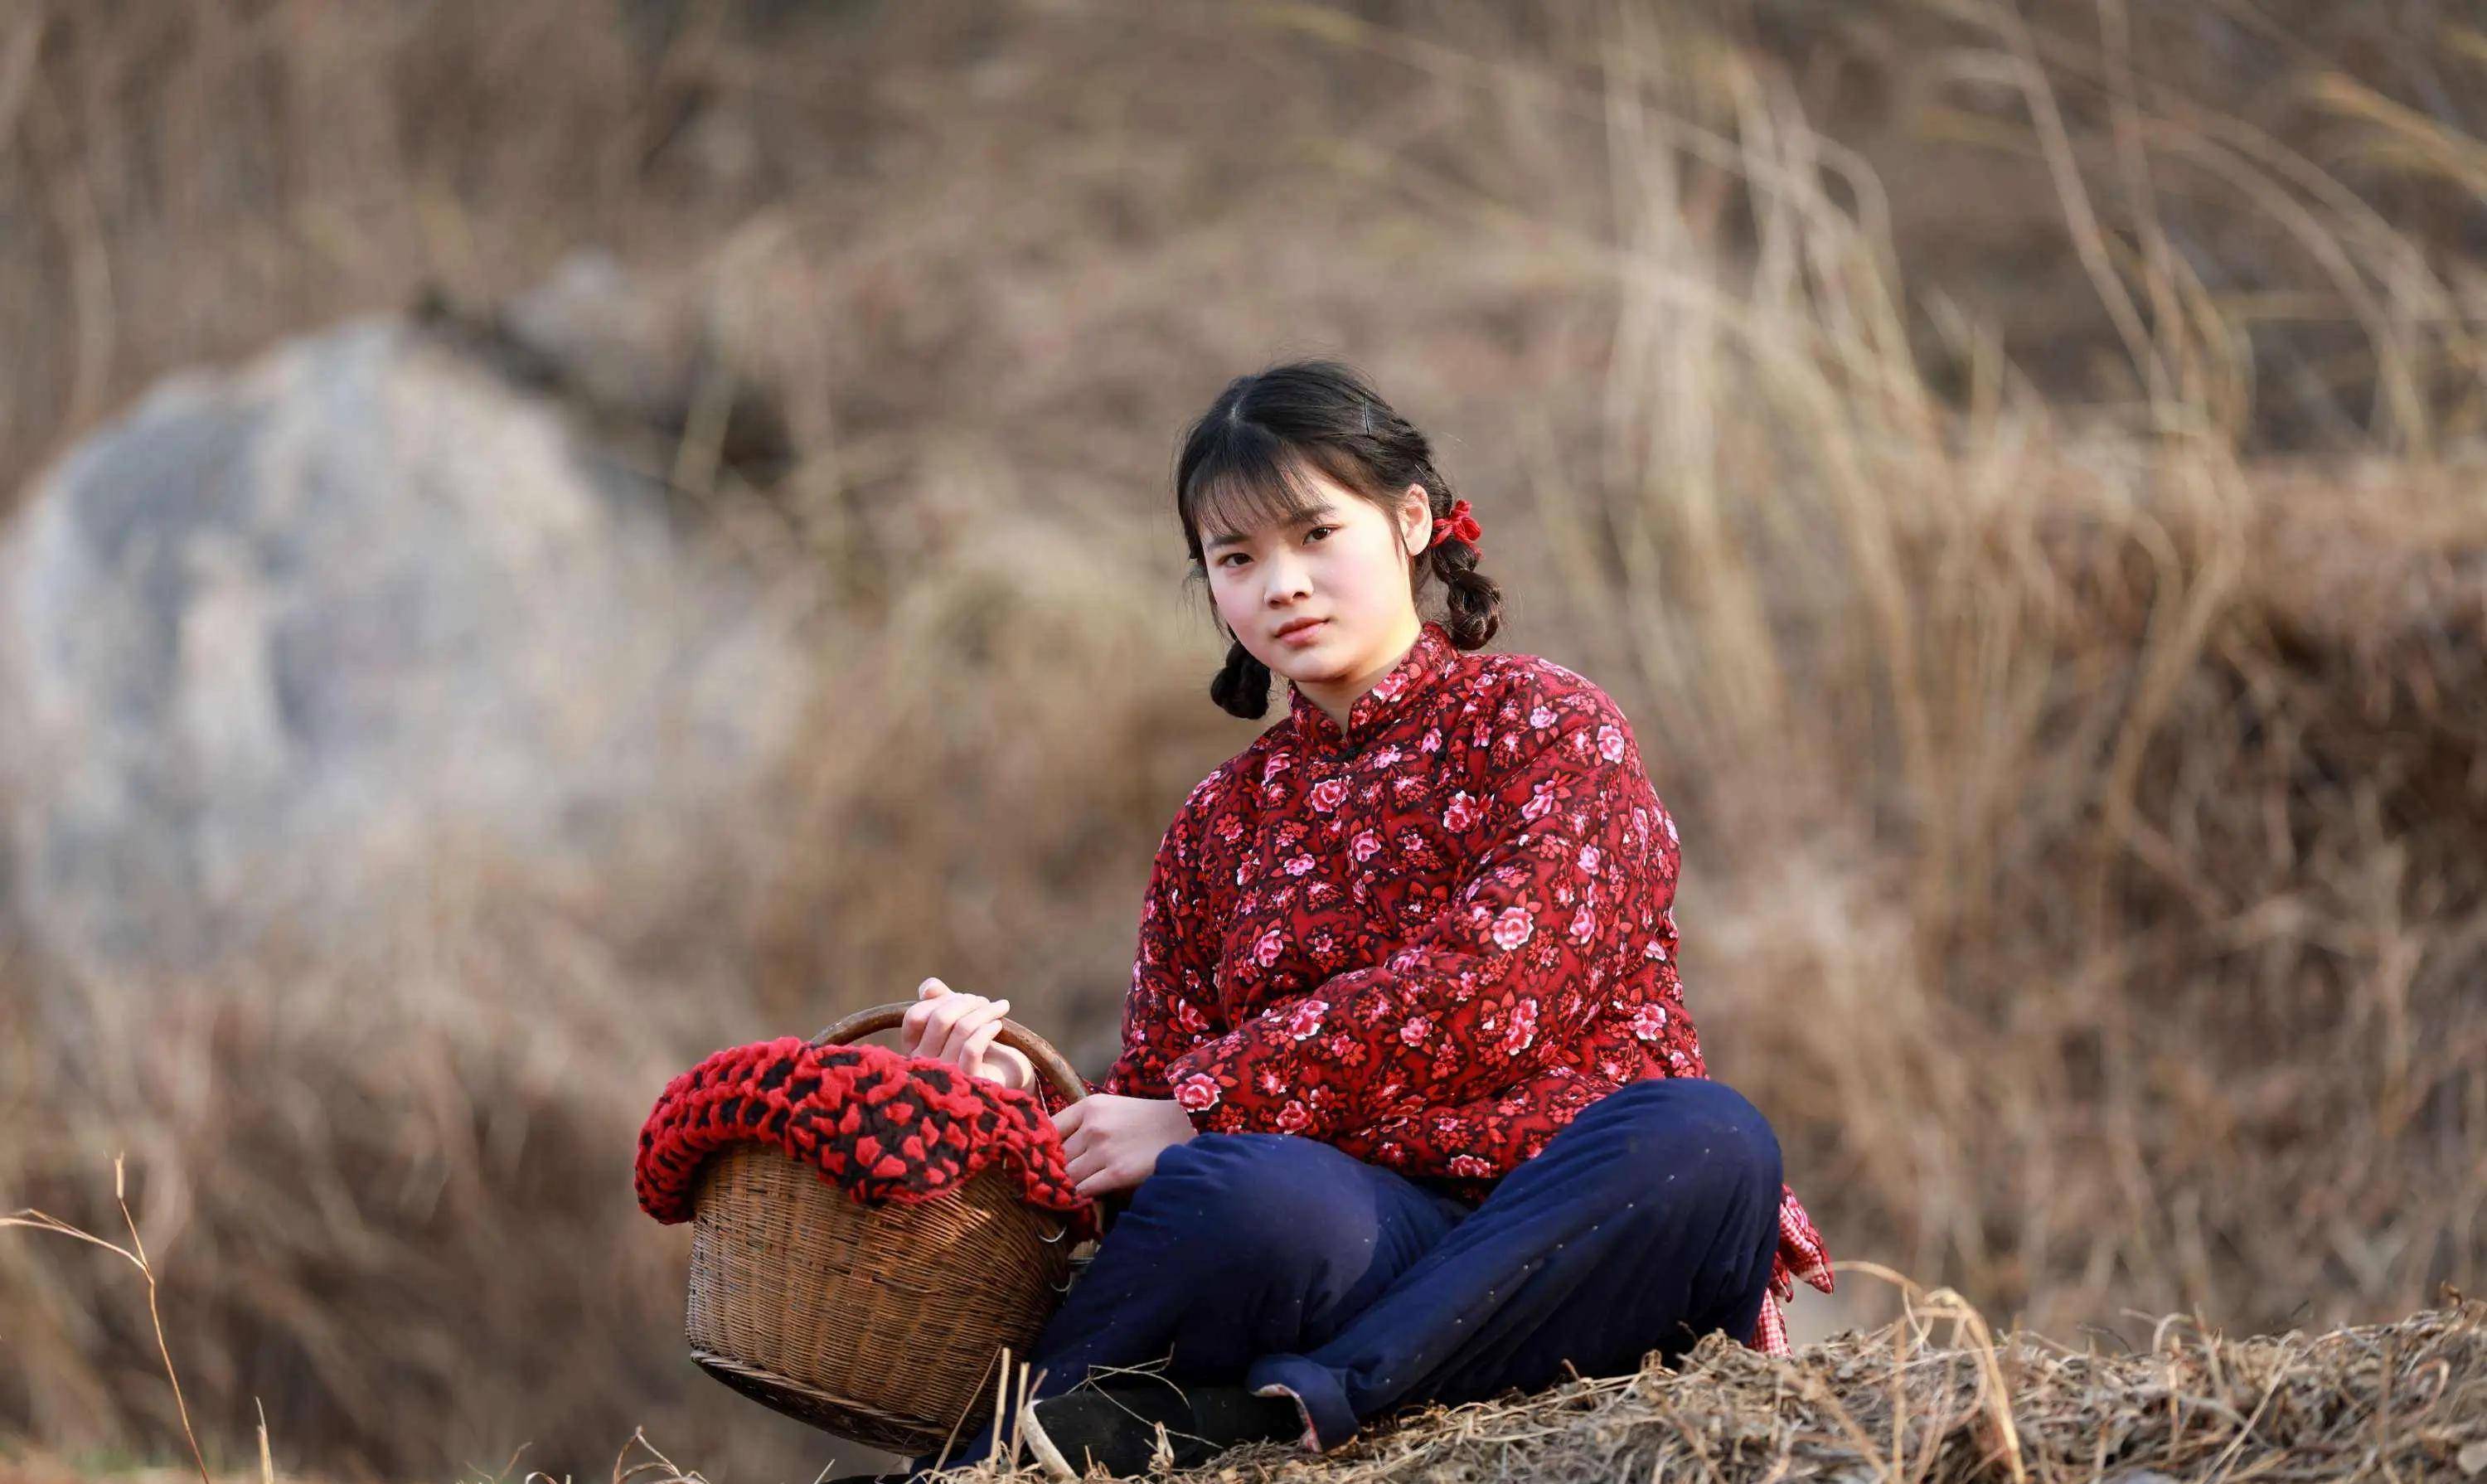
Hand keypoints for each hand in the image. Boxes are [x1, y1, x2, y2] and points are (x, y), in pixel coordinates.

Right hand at [901, 977, 1034, 1091]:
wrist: (1006, 1070)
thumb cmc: (977, 1039)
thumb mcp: (958, 1014)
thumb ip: (940, 998)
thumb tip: (929, 988)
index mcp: (914, 1047)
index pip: (915, 1016)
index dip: (939, 1000)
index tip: (963, 997)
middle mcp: (924, 1063)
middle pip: (940, 1018)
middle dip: (966, 1002)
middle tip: (984, 1002)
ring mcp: (945, 1074)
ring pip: (961, 1028)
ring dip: (984, 1012)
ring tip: (998, 1009)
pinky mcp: (969, 1080)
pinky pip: (973, 1047)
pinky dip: (987, 1029)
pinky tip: (997, 1025)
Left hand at [1048, 1094, 1196, 1198]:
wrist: (1183, 1126)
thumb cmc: (1143, 1118)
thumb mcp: (1109, 1108)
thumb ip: (1082, 1122)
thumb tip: (1051, 1145)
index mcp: (1088, 1107)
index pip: (1049, 1128)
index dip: (1044, 1146)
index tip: (1044, 1157)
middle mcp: (1092, 1127)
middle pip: (1057, 1156)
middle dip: (1055, 1169)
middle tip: (1055, 1179)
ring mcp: (1104, 1151)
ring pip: (1068, 1175)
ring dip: (1068, 1184)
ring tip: (1070, 1190)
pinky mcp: (1117, 1173)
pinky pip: (1085, 1190)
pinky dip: (1082, 1195)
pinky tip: (1086, 1196)